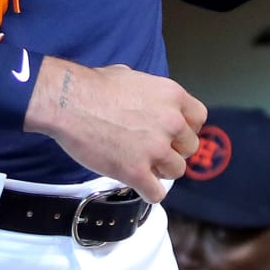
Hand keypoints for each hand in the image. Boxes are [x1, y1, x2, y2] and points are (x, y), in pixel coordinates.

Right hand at [23, 57, 206, 202]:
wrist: (70, 102)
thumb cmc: (94, 85)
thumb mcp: (133, 76)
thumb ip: (150, 92)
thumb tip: (147, 95)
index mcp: (173, 96)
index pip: (199, 118)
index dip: (186, 128)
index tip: (173, 134)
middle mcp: (172, 121)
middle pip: (190, 147)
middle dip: (173, 150)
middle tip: (154, 150)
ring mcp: (156, 148)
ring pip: (176, 171)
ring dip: (161, 171)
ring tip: (144, 166)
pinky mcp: (136, 171)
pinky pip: (157, 193)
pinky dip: (149, 192)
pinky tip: (140, 185)